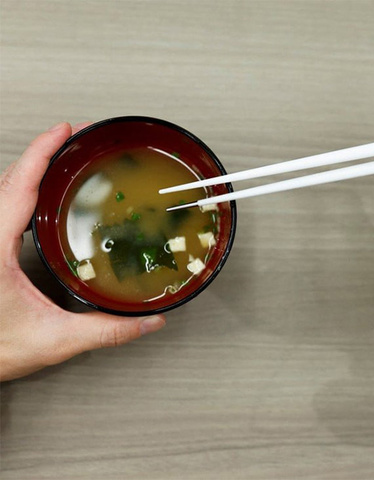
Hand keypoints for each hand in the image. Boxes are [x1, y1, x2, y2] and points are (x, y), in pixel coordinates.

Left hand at [0, 122, 165, 381]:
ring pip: (0, 191)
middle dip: (43, 153)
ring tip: (60, 159)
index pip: (18, 186)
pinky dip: (21, 191)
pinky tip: (38, 198)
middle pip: (9, 180)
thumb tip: (146, 321)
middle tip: (74, 138)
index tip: (65, 131)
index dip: (42, 153)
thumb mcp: (54, 341)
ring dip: (30, 171)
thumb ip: (107, 330)